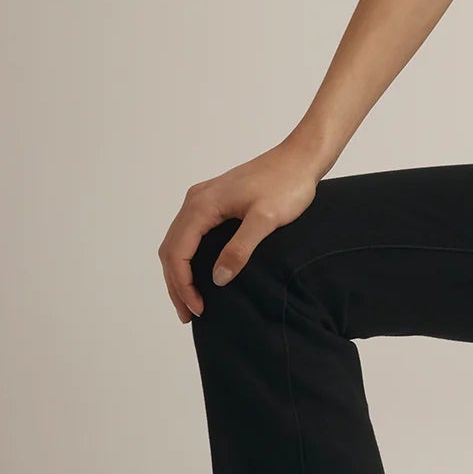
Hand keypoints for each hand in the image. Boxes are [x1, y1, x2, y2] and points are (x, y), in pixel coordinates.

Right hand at [158, 138, 323, 324]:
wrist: (300, 158)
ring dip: (180, 273)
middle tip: (189, 315)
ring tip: (190, 301)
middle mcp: (195, 201)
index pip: (177, 252)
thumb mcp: (266, 219)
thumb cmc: (287, 184)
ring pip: (178, 242)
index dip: (183, 285)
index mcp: (202, 205)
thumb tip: (218, 278)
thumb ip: (241, 248)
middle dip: (177, 285)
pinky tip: (200, 273)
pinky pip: (191, 234)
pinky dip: (189, 258)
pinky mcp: (215, 202)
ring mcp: (203, 199)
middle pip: (171, 249)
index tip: (199, 309)